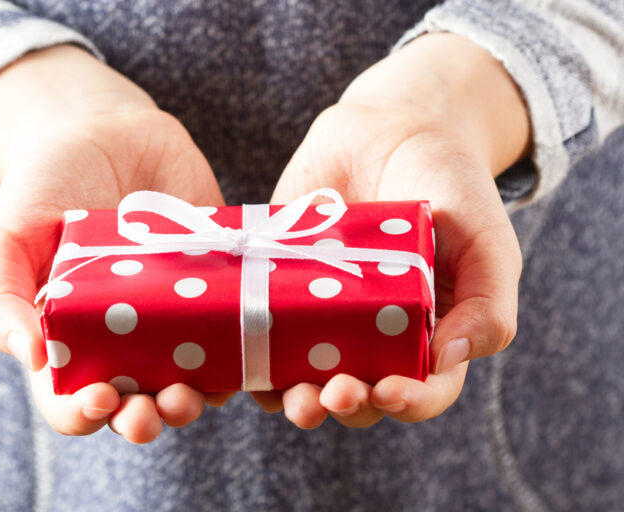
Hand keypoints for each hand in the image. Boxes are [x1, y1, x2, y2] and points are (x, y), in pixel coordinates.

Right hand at [0, 45, 232, 442]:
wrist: (109, 131)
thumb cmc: (45, 186)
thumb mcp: (5, 238)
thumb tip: (30, 358)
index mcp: (66, 340)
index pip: (71, 401)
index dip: (84, 414)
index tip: (100, 398)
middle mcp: (121, 339)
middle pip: (136, 403)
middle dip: (147, 419)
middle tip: (158, 408)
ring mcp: (171, 317)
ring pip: (189, 381)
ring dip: (195, 399)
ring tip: (196, 391)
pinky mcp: (214, 289)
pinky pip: (234, 333)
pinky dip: (242, 349)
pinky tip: (244, 347)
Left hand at [253, 34, 528, 427]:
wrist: (393, 128)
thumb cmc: (452, 187)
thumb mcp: (488, 241)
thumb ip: (488, 305)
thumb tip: (449, 359)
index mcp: (430, 333)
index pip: (423, 389)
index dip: (408, 402)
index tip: (389, 391)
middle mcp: (375, 334)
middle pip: (359, 393)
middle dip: (346, 404)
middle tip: (332, 395)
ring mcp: (326, 313)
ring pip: (305, 376)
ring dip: (295, 397)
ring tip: (292, 394)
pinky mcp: (283, 287)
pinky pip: (262, 332)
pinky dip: (250, 353)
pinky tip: (243, 357)